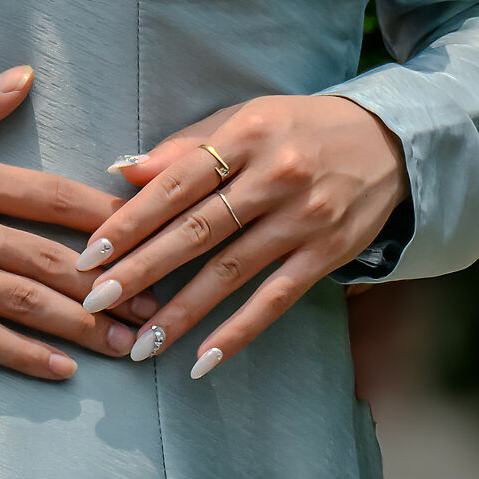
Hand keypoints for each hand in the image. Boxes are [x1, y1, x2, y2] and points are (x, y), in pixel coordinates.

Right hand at [0, 67, 160, 381]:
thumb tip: (25, 76)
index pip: (49, 195)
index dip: (106, 215)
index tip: (150, 229)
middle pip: (50, 257)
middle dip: (112, 284)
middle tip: (161, 301)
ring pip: (24, 303)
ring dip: (83, 327)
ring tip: (130, 345)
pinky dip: (22, 355)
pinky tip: (59, 370)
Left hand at [74, 95, 407, 378]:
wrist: (387, 141)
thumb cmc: (297, 127)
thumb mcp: (244, 118)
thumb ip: (185, 146)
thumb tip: (123, 171)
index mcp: (247, 135)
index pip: (176, 183)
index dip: (131, 220)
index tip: (90, 252)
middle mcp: (274, 177)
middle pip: (196, 230)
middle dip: (141, 269)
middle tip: (96, 300)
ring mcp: (303, 219)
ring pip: (230, 272)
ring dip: (181, 312)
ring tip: (140, 344)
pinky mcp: (327, 254)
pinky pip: (275, 300)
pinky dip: (238, 332)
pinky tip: (203, 360)